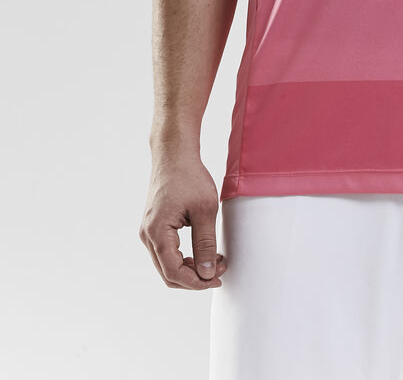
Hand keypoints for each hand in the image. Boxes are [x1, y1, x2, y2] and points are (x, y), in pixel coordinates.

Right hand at [139, 150, 227, 289]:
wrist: (174, 155)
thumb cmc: (189, 177)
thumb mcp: (205, 210)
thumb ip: (205, 243)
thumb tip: (206, 273)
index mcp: (157, 232)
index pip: (173, 272)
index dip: (196, 282)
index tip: (218, 278)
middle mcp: (147, 235)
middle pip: (168, 273)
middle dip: (194, 277)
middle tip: (219, 269)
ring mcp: (148, 231)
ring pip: (166, 265)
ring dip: (190, 269)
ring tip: (214, 260)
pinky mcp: (154, 227)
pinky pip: (166, 253)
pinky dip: (184, 258)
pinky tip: (203, 252)